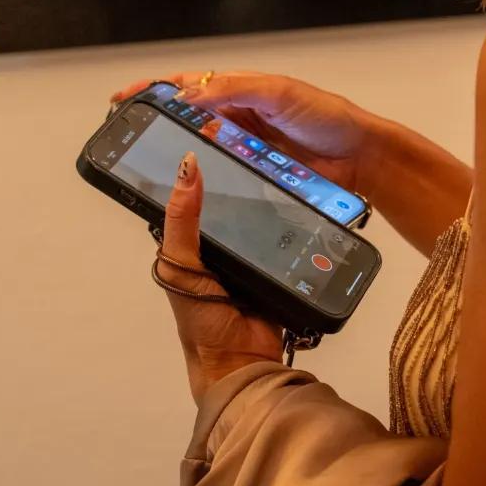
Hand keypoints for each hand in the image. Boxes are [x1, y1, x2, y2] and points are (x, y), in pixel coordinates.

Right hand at [113, 71, 371, 195]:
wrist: (359, 157)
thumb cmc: (325, 115)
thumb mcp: (279, 92)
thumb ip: (236, 89)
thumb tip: (189, 93)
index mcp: (240, 90)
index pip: (188, 85)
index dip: (155, 89)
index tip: (124, 97)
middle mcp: (236, 119)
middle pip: (187, 121)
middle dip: (157, 128)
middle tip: (128, 137)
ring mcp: (242, 151)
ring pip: (201, 153)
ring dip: (181, 159)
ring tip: (154, 165)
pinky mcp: (252, 179)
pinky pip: (220, 180)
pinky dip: (204, 184)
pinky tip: (191, 190)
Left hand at [156, 149, 284, 402]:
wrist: (243, 363)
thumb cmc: (201, 317)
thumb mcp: (180, 263)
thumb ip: (182, 218)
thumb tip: (187, 164)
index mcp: (190, 243)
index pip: (194, 195)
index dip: (202, 164)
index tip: (215, 123)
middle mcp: (219, 244)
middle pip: (232, 200)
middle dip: (243, 173)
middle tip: (260, 131)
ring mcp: (251, 252)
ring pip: (260, 213)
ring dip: (272, 193)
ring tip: (287, 151)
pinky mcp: (279, 261)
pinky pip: (286, 233)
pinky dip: (293, 217)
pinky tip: (305, 189)